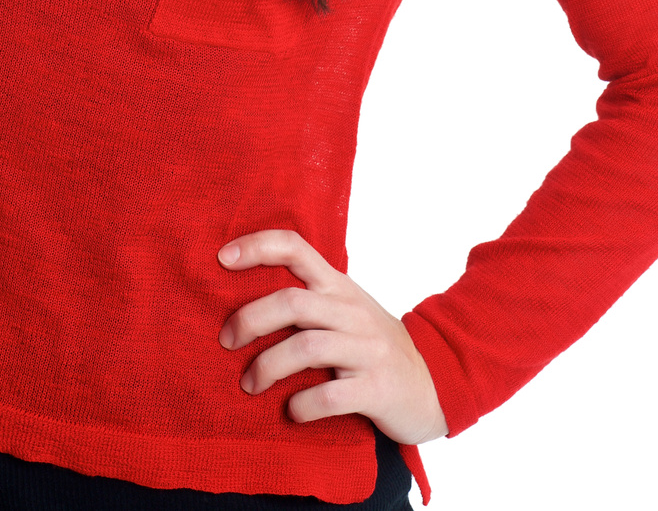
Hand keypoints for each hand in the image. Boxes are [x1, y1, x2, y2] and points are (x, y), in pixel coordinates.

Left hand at [216, 228, 447, 445]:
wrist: (435, 382)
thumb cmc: (373, 345)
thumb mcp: (346, 309)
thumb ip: (308, 297)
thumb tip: (242, 295)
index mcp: (339, 286)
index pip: (296, 248)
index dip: (258, 246)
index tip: (222, 259)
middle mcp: (351, 311)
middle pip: (292, 302)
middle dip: (250, 320)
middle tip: (226, 341)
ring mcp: (367, 350)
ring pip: (306, 347)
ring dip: (268, 366)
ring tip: (249, 384)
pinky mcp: (377, 389)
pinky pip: (330, 396)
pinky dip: (302, 405)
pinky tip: (292, 411)